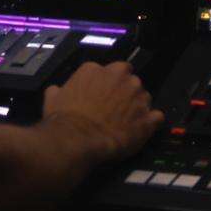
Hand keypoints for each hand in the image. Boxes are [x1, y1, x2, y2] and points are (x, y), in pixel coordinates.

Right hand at [42, 59, 162, 164]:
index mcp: (97, 70)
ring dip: (137, 107)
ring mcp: (136, 96)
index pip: (112, 70)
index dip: (110, 85)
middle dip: (126, 93)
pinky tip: (142, 130)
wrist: (76, 140)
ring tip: (126, 123)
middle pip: (131, 80)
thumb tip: (55, 91)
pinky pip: (157, 117)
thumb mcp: (53, 99)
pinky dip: (151, 123)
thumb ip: (59, 90)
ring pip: (144, 97)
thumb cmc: (64, 120)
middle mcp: (120, 77)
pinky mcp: (147, 118)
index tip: (106, 95)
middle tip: (116, 109)